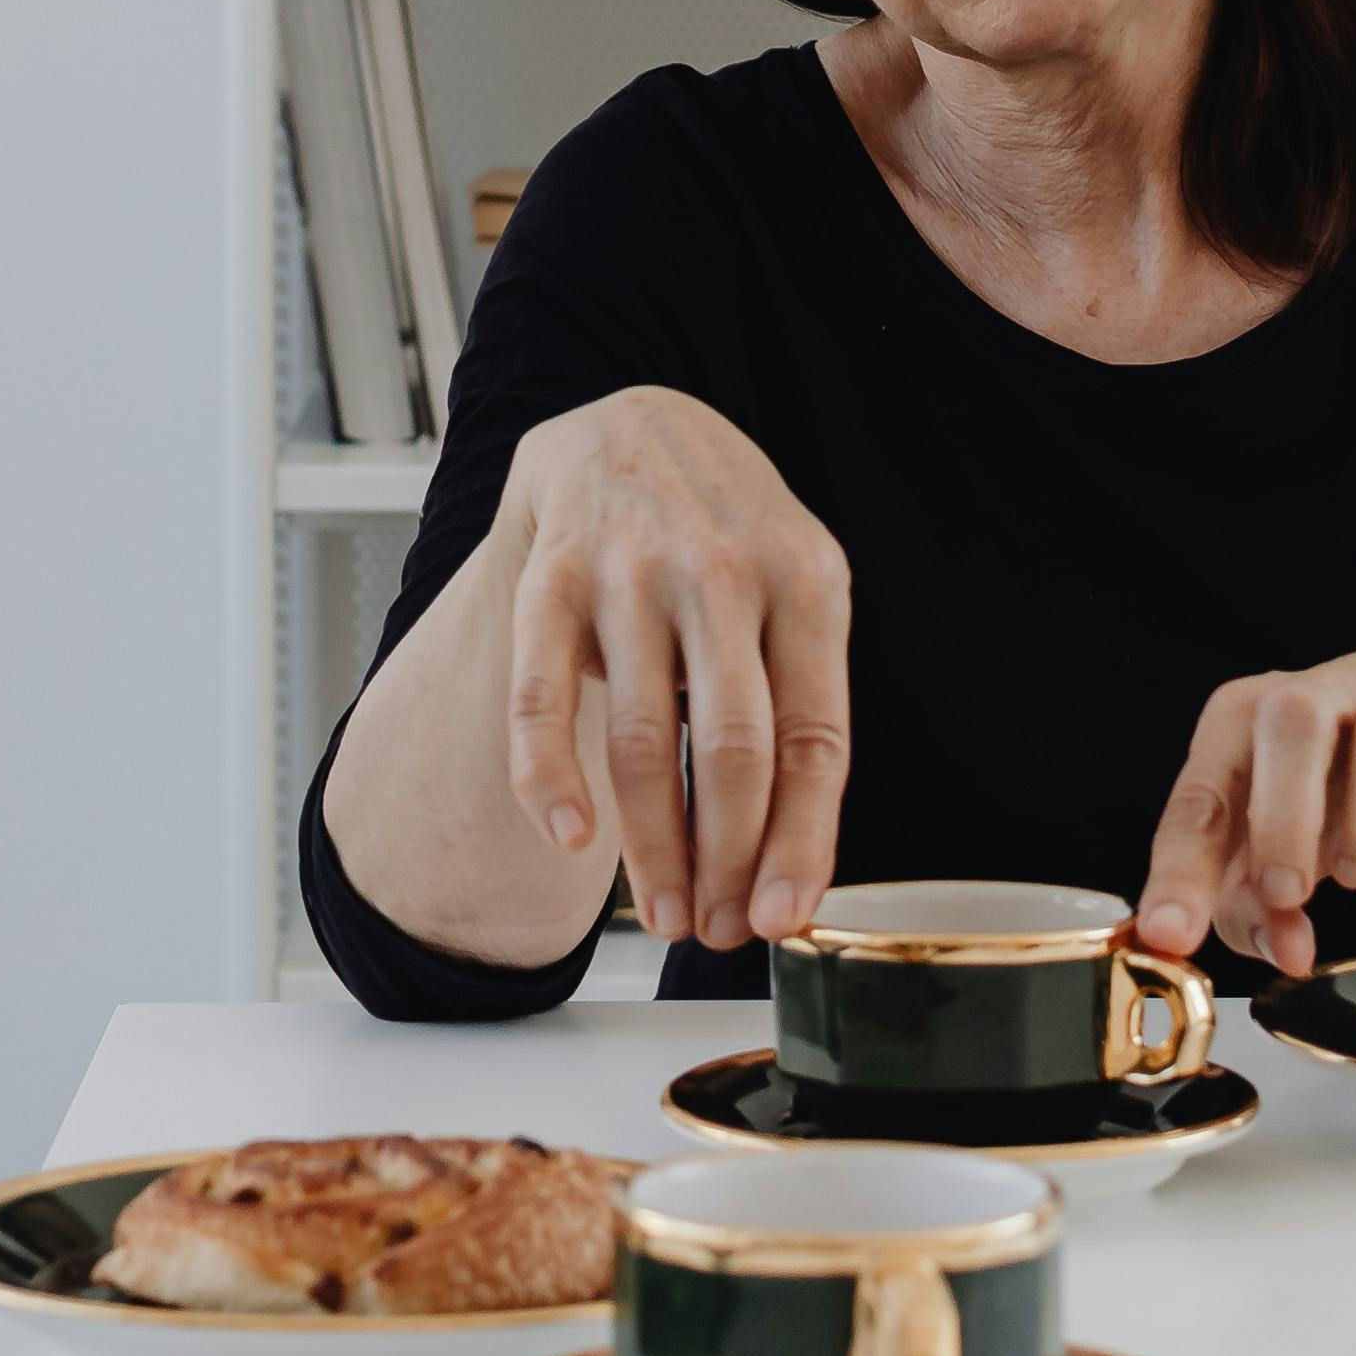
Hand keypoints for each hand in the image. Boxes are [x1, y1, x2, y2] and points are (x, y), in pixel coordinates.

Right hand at [490, 388, 858, 948]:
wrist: (633, 425)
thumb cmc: (726, 532)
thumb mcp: (794, 590)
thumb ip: (796, 699)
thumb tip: (790, 852)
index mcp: (806, 581)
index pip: (814, 738)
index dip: (802, 842)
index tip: (784, 916)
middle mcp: (722, 570)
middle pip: (732, 751)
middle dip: (725, 862)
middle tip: (718, 930)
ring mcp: (630, 569)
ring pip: (641, 741)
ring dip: (651, 849)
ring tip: (662, 913)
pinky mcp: (549, 574)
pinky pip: (541, 698)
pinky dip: (548, 778)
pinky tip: (570, 838)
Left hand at [1133, 649, 1355, 978]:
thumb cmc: (1352, 784)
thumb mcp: (1288, 837)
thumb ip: (1260, 902)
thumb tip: (1285, 952)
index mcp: (1252, 713)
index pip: (1204, 789)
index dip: (1182, 869)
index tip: (1170, 937)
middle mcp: (1329, 688)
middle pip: (1293, 719)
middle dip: (1283, 821)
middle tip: (1288, 894)